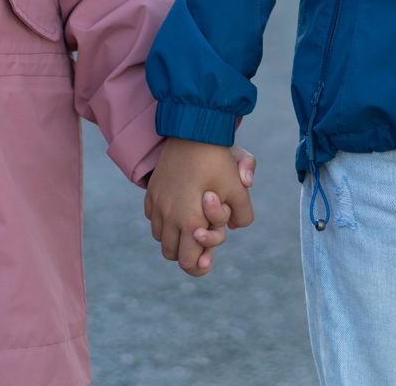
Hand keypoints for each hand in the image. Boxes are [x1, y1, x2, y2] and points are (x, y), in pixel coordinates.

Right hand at [144, 138, 256, 275]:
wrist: (193, 129)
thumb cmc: (218, 160)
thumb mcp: (239, 188)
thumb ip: (243, 215)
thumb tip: (236, 227)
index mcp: (190, 220)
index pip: (187, 261)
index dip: (198, 266)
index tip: (207, 260)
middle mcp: (169, 216)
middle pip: (171, 254)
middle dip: (187, 252)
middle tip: (201, 239)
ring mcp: (157, 204)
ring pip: (160, 237)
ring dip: (175, 236)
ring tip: (190, 223)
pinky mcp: (152, 191)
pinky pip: (153, 217)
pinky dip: (164, 221)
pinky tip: (178, 208)